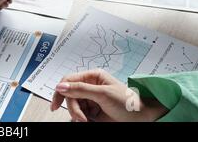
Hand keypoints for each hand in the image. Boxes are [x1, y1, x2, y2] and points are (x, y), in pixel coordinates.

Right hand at [51, 69, 167, 121]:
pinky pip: (79, 114)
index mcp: (92, 76)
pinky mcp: (93, 112)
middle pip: (69, 95)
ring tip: (86, 121)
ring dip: (77, 114)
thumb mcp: (102, 94)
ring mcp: (91, 99)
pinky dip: (80, 119)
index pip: (69, 80)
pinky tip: (86, 121)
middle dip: (73, 107)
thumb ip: (80, 89)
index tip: (55, 105)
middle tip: (81, 119)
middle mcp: (90, 86)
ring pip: (73, 106)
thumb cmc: (127, 102)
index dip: (60, 91)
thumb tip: (60, 86)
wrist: (143, 119)